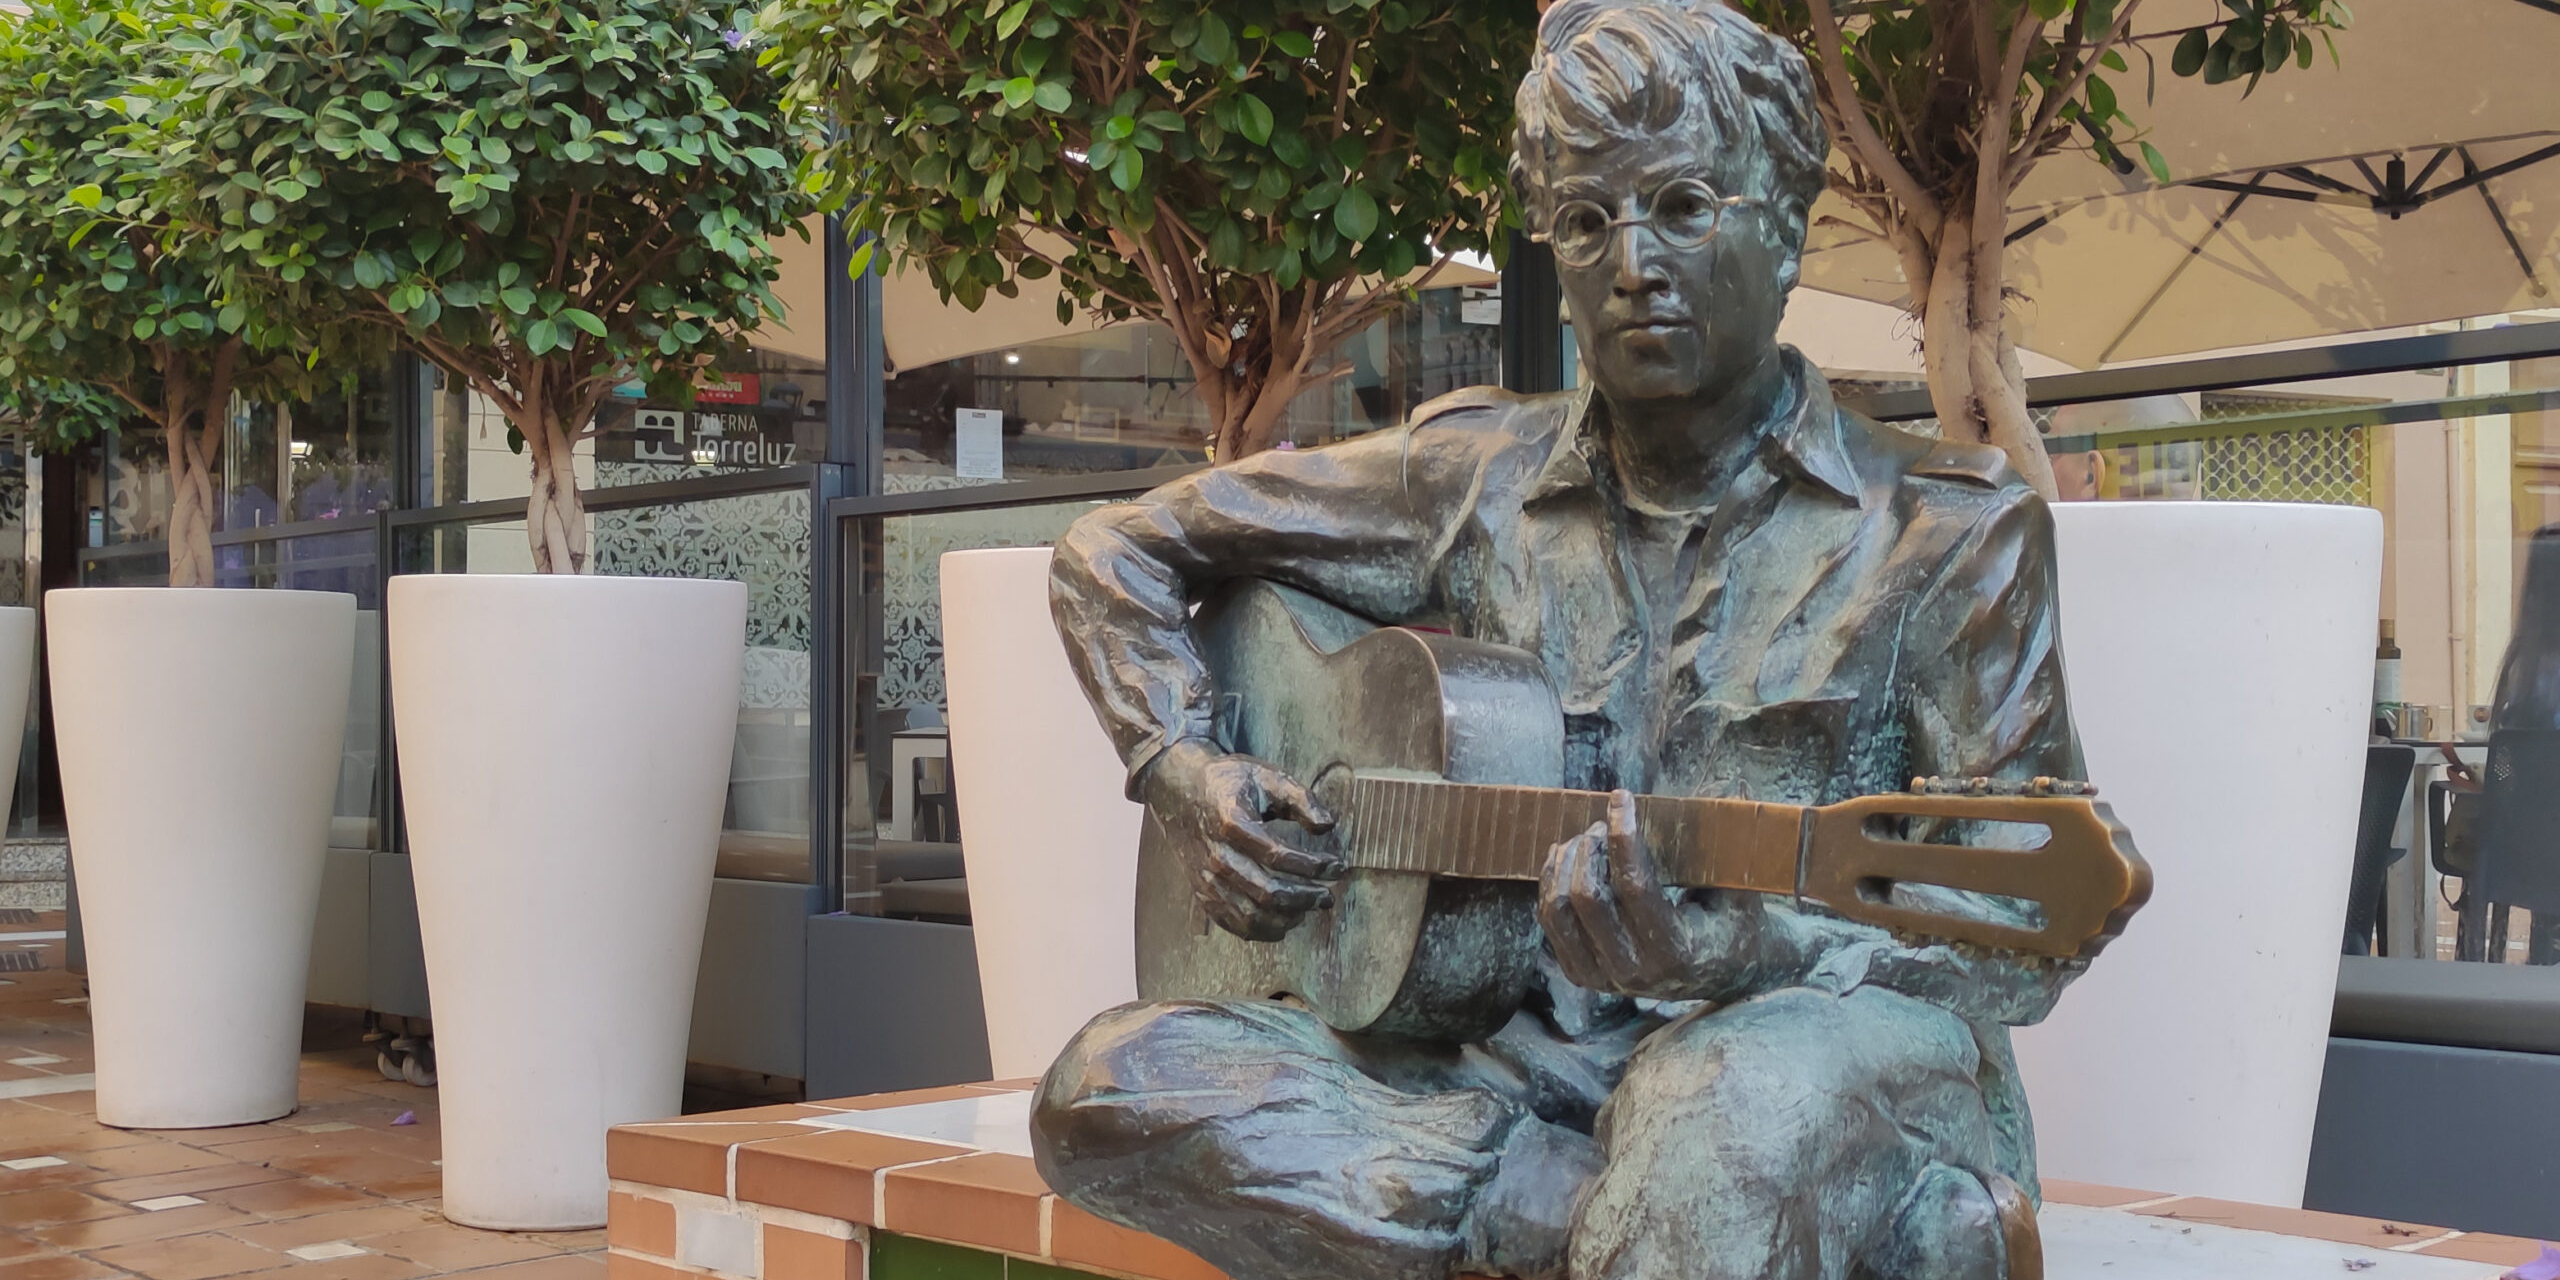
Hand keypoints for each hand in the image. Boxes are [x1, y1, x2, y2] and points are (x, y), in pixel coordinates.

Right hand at [1142, 738, 1341, 940]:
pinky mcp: (1202, 892)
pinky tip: (1283, 922)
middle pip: (1267, 892)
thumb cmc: (1227, 782)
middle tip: (1327, 896)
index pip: (1279, 856)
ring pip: (1250, 915)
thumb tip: (1327, 826)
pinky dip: (1261, 930)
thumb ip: (1300, 799)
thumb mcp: (1266, 776)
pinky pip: (1232, 923)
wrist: (1178, 790)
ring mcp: (1206, 878)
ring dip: (1286, 918)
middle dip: (1305, 898)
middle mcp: (1215, 856)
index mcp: (1231, 823)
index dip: (1314, 866)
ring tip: (1308, 909)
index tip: (1337, 866)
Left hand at [1538, 789, 1752, 1000]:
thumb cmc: (1733, 924)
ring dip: (1566, 863)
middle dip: (1591, 848)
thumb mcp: (1741, 890)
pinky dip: (1551, 883)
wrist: (1722, 975)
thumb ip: (1730, 846)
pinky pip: (1549, 922)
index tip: (1622, 798)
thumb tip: (1731, 789)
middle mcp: (1634, 972)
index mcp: (1676, 952)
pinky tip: (1565, 856)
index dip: (1625, 836)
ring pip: (1558, 911)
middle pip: (1588, 897)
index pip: (1635, 886)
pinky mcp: (1582, 975)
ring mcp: (1603, 979)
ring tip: (1585, 838)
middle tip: (1604, 825)